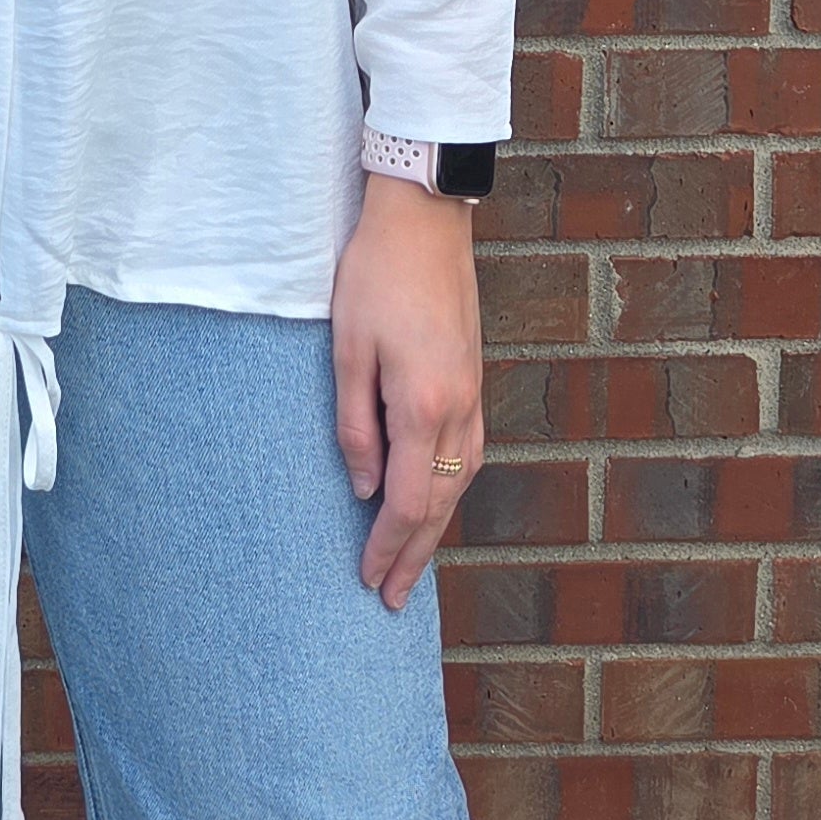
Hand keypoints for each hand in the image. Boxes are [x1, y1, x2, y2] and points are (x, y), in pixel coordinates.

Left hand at [331, 174, 483, 612]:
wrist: (423, 219)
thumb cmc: (374, 276)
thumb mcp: (347, 351)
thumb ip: (355, 425)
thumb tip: (362, 490)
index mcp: (423, 407)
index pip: (405, 501)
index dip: (388, 548)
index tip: (370, 582)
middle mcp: (459, 409)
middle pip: (440, 504)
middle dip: (414, 555)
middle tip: (391, 600)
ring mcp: (473, 394)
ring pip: (461, 482)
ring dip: (435, 528)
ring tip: (412, 563)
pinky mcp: (473, 377)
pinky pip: (469, 453)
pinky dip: (451, 490)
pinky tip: (436, 499)